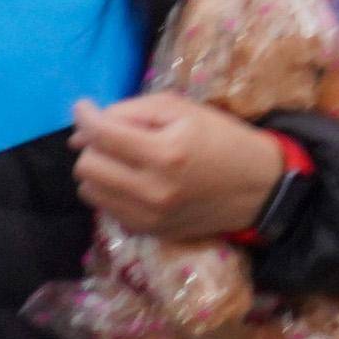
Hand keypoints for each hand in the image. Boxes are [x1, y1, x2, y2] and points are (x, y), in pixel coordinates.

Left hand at [67, 92, 289, 241]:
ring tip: (123, 158)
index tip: (83, 106)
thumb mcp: (184, 110)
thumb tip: (85, 130)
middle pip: (87, 166)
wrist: (256, 187)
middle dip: (93, 145)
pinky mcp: (146, 231)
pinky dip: (112, 189)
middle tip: (111, 134)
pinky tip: (135, 179)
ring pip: (89, 190)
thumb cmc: (222, 138)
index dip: (85, 116)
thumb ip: (133, 112)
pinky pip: (107, 207)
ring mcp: (147, 216)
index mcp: (165, 152)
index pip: (103, 135)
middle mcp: (151, 190)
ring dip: (99, 169)